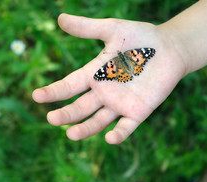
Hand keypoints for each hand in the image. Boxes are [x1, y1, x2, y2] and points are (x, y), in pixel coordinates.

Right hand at [32, 13, 186, 143]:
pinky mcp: (139, 111)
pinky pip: (126, 126)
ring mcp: (120, 104)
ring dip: (86, 128)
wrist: (171, 47)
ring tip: (71, 134)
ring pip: (99, 120)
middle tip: (51, 119)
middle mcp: (104, 92)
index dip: (54, 91)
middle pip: (81, 107)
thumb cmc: (141, 37)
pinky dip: (118, 134)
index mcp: (95, 74)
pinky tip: (109, 138)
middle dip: (67, 114)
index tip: (36, 96)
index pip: (69, 85)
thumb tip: (59, 18)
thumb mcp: (112, 30)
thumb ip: (87, 28)